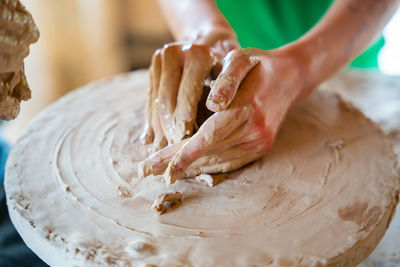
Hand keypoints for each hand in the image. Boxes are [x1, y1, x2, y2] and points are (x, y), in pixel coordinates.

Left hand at [139, 47, 305, 183]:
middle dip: (176, 163)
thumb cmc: (258, 66)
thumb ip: (227, 80)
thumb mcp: (241, 60)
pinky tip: (189, 168)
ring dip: (190, 168)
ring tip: (163, 172)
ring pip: (218, 161)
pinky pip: (230, 163)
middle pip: (208, 153)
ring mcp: (260, 143)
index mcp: (248, 108)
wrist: (290, 78)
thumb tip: (213, 104)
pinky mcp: (261, 148)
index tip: (159, 168)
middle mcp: (255, 132)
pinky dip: (208, 166)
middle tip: (147, 171)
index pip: (208, 137)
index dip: (182, 154)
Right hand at [140, 37, 238, 151]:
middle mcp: (175, 52)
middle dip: (169, 128)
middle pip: (167, 100)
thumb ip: (222, 99)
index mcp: (198, 54)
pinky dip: (150, 119)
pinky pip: (149, 98)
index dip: (185, 121)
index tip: (185, 143)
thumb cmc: (228, 67)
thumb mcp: (232, 78)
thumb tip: (207, 130)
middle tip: (172, 151)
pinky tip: (150, 139)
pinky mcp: (153, 67)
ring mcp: (160, 58)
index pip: (187, 94)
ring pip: (156, 102)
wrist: (211, 42)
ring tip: (160, 150)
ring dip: (157, 128)